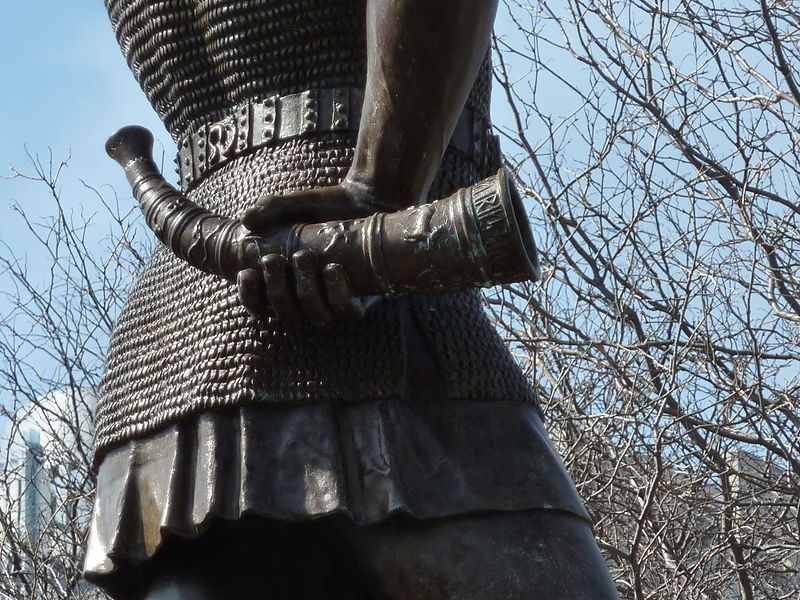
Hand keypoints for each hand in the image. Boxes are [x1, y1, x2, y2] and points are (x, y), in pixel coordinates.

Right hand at [237, 181, 388, 325]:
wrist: (365, 199)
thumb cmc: (324, 206)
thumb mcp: (293, 204)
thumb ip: (269, 208)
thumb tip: (246, 221)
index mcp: (285, 282)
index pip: (258, 304)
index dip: (249, 296)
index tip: (247, 272)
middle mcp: (307, 296)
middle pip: (285, 314)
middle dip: (276, 291)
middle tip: (274, 260)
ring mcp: (334, 299)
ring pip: (315, 316)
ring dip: (306, 291)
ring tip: (303, 258)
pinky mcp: (361, 296)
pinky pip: (347, 311)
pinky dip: (338, 295)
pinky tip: (332, 269)